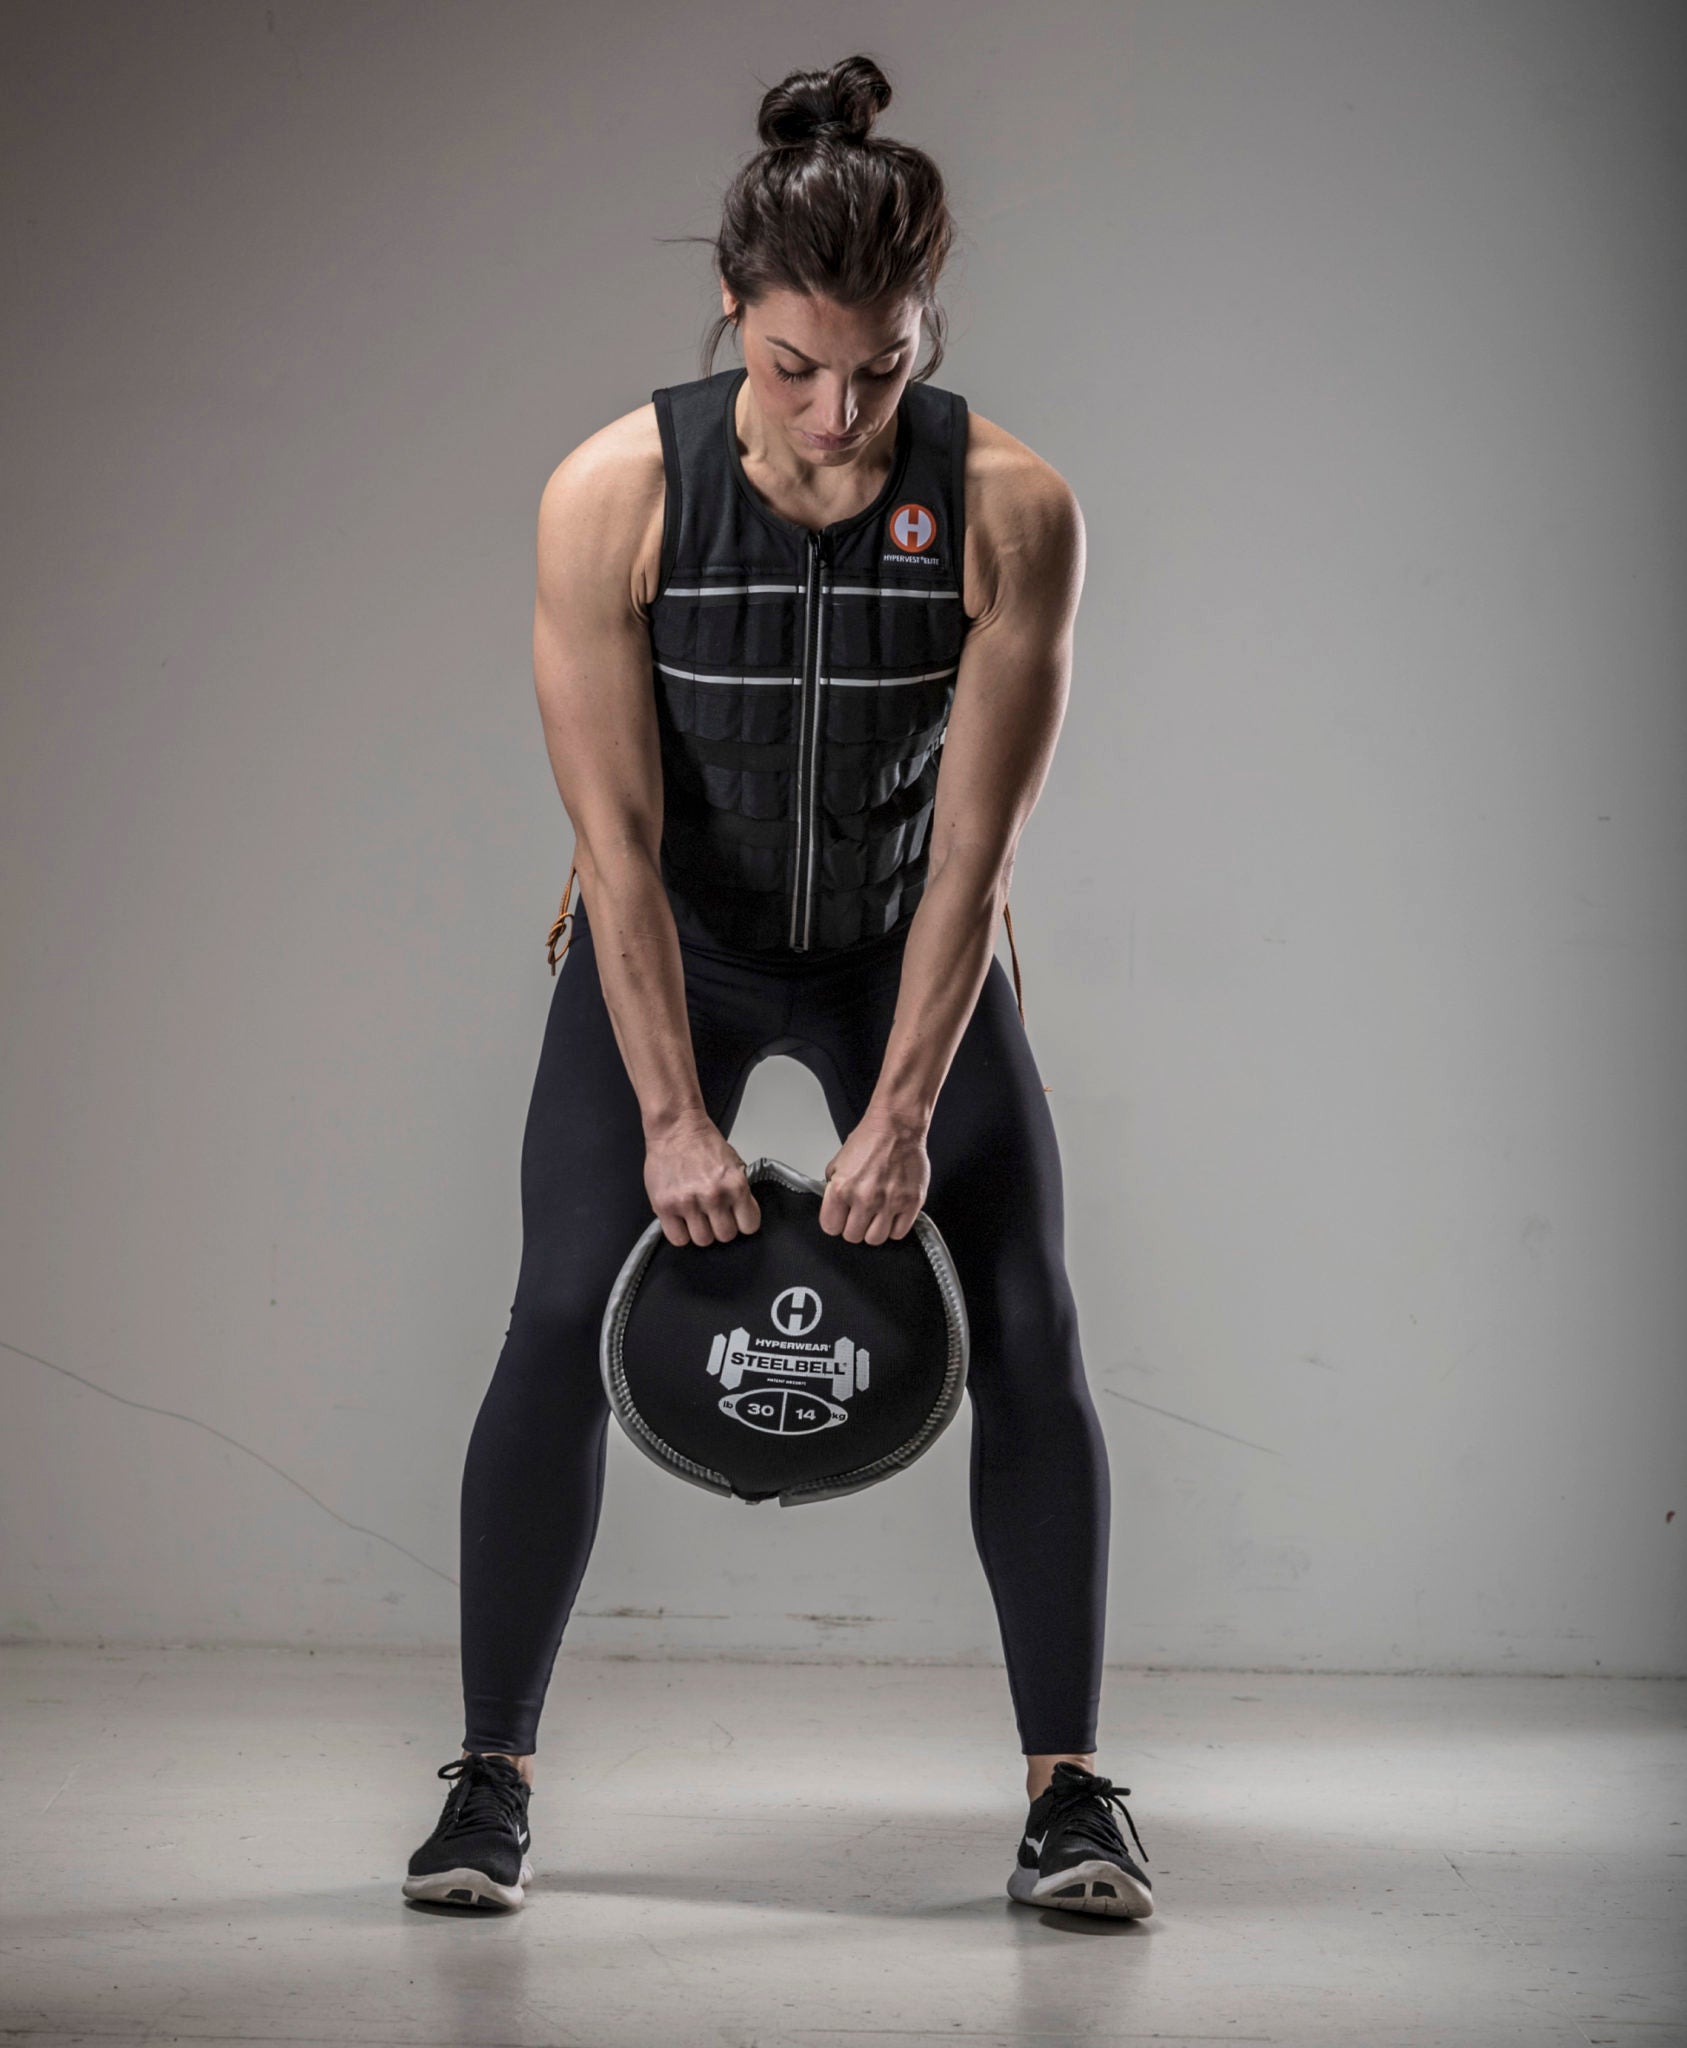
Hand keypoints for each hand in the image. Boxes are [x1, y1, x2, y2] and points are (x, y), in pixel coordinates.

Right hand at [644, 1118, 760, 1246]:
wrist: (676, 1128)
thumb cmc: (704, 1144)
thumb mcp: (735, 1165)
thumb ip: (740, 1192)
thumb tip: (743, 1216)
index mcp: (735, 1185)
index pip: (749, 1225)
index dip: (743, 1223)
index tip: (737, 1219)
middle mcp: (713, 1196)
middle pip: (725, 1236)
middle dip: (721, 1226)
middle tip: (714, 1215)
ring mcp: (687, 1202)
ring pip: (702, 1240)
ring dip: (701, 1231)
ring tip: (696, 1216)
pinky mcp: (665, 1206)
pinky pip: (678, 1239)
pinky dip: (681, 1234)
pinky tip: (682, 1220)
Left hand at [821, 1111, 928, 1245]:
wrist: (896, 1127)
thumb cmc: (869, 1141)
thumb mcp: (838, 1163)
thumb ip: (833, 1188)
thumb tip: (834, 1207)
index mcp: (842, 1189)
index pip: (830, 1227)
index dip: (836, 1223)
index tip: (841, 1218)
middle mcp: (865, 1199)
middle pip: (853, 1237)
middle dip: (855, 1227)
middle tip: (861, 1214)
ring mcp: (890, 1202)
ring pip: (875, 1239)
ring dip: (874, 1229)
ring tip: (877, 1215)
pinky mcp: (911, 1203)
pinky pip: (899, 1233)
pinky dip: (894, 1227)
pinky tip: (892, 1214)